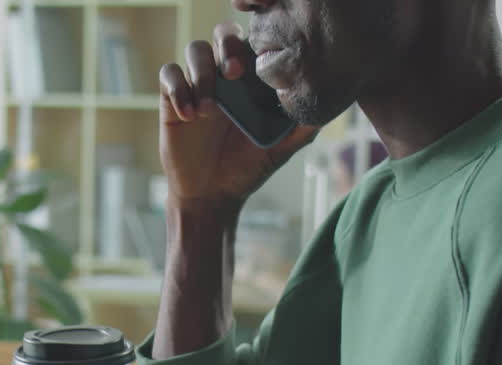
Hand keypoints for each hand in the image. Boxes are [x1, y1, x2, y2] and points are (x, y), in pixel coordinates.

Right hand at [159, 23, 318, 214]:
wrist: (213, 194)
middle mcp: (224, 74)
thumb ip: (304, 126)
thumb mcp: (282, 148)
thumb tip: (333, 106)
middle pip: (222, 33)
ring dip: (202, 73)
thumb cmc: (248, 166)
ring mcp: (197, 83)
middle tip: (234, 72)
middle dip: (227, 44)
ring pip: (194, 49)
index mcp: (251, 78)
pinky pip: (169, 75)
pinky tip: (189, 115)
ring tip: (209, 110)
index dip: (258, 38)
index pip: (254, 41)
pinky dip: (179, 89)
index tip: (264, 58)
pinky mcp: (172, 97)